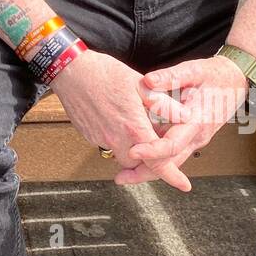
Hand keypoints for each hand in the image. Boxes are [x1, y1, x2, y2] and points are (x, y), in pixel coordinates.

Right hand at [51, 50, 190, 190]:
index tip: (184, 185)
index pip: (157, 161)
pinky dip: (118, 142)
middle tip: (160, 153)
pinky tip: (119, 123)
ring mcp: (101, 139)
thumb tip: (185, 117)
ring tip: (139, 134)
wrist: (70, 71)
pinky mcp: (89, 135)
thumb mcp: (140, 84)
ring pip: (123, 158)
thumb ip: (163, 104)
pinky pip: (109, 147)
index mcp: (133, 126)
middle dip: (151, 162)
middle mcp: (116, 138)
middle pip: (140, 165)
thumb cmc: (104, 72)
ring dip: (134, 153)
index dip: (173, 175)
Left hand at [122, 56, 250, 185]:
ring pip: (172, 162)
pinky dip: (157, 159)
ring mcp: (196, 139)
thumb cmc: (216, 75)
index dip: (152, 150)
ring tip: (125, 175)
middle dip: (146, 172)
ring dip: (150, 170)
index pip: (173, 144)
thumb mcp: (194, 70)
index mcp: (197, 121)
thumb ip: (171, 76)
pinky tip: (139, 160)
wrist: (236, 81)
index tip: (133, 151)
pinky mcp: (192, 138)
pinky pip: (174, 153)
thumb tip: (148, 81)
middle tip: (122, 178)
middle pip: (171, 163)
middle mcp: (197, 136)